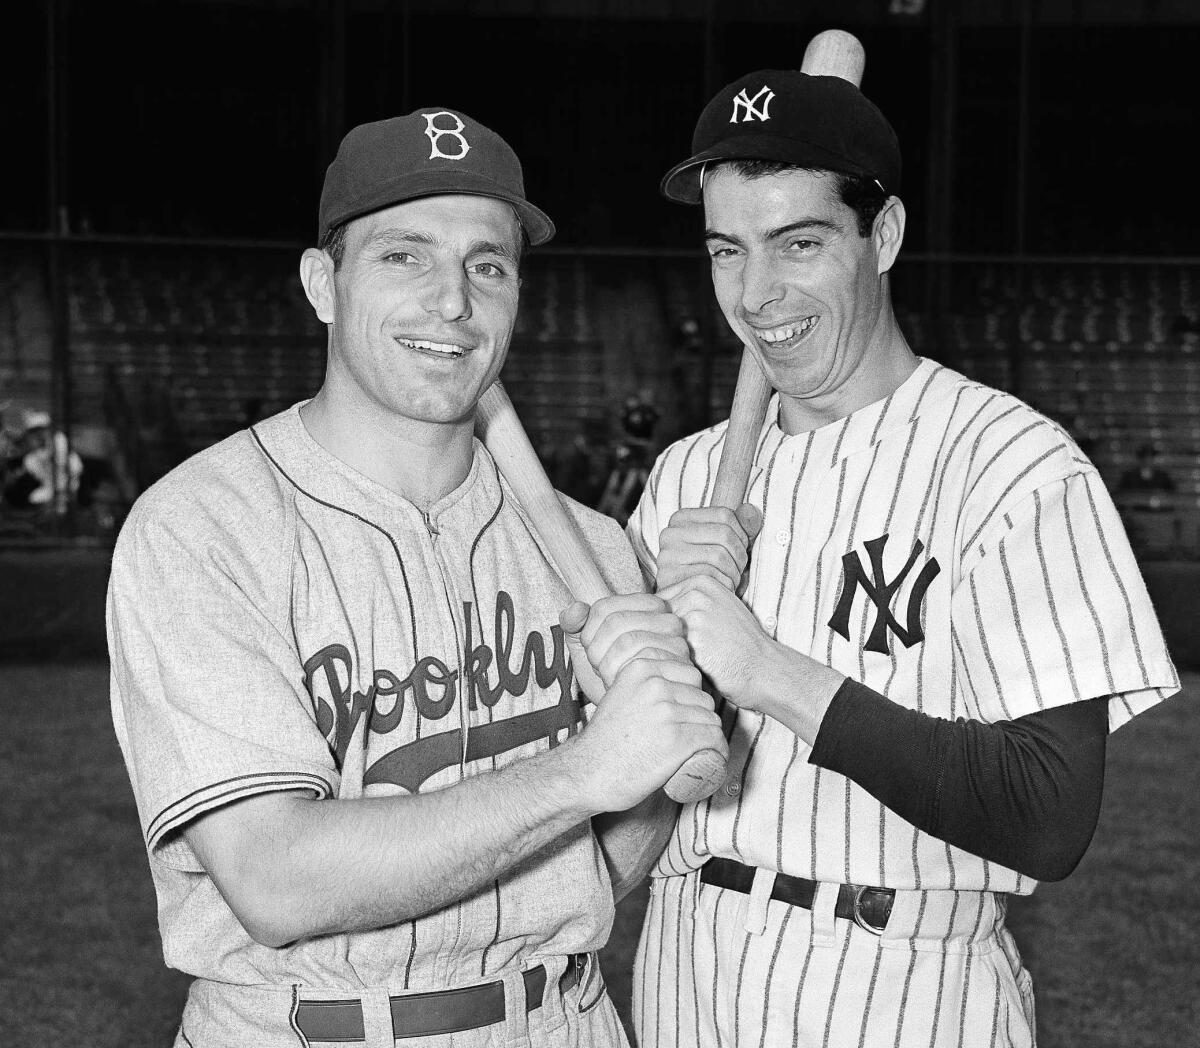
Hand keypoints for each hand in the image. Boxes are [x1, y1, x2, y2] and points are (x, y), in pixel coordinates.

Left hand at [559, 592, 692, 700]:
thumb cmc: (611, 673)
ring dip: (608, 666)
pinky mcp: (683, 669)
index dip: (588, 633)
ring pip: (629, 640)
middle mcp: (668, 620)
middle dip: (597, 650)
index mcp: (648, 606)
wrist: (632, 713)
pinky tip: (620, 687)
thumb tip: (575, 611)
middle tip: (600, 668)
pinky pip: (644, 665)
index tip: (592, 650)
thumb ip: (574, 623)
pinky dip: (623, 679)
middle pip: (615, 622)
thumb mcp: (587, 644)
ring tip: (611, 677)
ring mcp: (678, 644)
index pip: (605, 608)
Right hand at [566, 654, 725, 812]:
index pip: (689, 672)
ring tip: (695, 750)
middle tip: (687, 735)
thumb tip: (679, 684)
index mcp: (641, 667)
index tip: (684, 712)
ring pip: (710, 718)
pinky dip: (717, 751)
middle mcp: (655, 684)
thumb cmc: (605, 739)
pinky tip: (710, 758)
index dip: (690, 695)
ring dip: (708, 736)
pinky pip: (714, 739)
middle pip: (702, 695)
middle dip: (700, 716)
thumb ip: (645, 682)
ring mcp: (667, 711)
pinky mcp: (677, 740)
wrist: (587, 773)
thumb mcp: (621, 693)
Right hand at [655, 504, 761, 591]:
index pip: (724, 515)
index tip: (741, 550)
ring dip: (734, 573)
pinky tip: (721, 590)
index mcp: (682, 519)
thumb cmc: (708, 571)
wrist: (685, 603)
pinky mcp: (670, 578)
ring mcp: (667, 555)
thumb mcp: (726, 545)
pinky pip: (710, 576)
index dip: (742, 535)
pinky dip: (724, 585)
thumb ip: (742, 526)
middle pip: (724, 534)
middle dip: (740, 556)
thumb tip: (750, 510)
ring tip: (731, 580)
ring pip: (719, 556)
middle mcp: (670, 533)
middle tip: (740, 570)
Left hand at [658, 573, 772, 711]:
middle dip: (661, 638)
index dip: (662, 625)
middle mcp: (696, 593)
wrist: (763, 669)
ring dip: (666, 650)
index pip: (657, 601)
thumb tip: (647, 609)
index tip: (681, 639)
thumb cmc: (739, 644)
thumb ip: (686, 602)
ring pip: (658, 635)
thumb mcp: (717, 608)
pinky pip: (666, 652)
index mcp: (701, 581)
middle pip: (654, 618)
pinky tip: (694, 666)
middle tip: (687, 652)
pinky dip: (673, 663)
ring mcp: (694, 615)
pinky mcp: (694, 640)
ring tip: (692, 658)